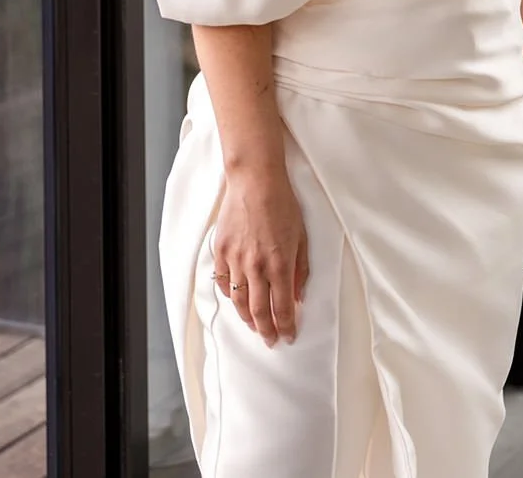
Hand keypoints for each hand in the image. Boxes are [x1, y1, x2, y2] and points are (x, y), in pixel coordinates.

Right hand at [213, 165, 309, 345]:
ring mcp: (236, 260)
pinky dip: (231, 295)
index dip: (286, 327)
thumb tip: (298, 296)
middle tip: (270, 340)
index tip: (288, 336)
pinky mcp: (221, 251)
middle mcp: (256, 267)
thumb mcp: (301, 236)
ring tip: (254, 326)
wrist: (255, 181)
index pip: (283, 308)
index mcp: (280, 265)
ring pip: (239, 301)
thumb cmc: (282, 204)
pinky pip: (224, 282)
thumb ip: (300, 270)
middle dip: (267, 331)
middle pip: (259, 312)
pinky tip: (237, 299)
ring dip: (247, 318)